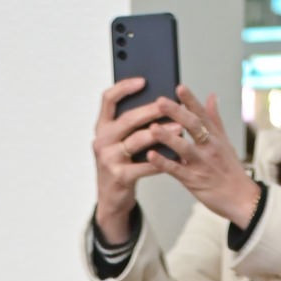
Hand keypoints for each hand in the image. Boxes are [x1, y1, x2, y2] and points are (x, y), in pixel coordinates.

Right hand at [92, 77, 167, 245]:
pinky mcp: (119, 177)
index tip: (143, 81)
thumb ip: (132, 123)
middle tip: (170, 104)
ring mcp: (109, 159)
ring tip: (178, 129)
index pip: (108, 99)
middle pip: (128, 119)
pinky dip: (161, 161)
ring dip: (160, 134)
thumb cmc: (121, 165)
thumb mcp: (120, 141)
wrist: (112, 199)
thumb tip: (159, 101)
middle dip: (151, 110)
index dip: (124, 87)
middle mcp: (102, 141)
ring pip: (137, 141)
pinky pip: (144, 166)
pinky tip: (176, 156)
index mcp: (102, 127)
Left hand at [145, 85, 260, 224]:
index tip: (179, 87)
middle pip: (193, 126)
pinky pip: (176, 170)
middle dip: (176, 113)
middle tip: (159, 101)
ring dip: (167, 137)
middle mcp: (209, 147)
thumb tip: (211, 96)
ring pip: (183, 147)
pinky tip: (150, 155)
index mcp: (215, 136)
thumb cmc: (230, 170)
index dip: (190, 100)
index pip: (202, 113)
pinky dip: (163, 163)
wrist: (241, 199)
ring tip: (152, 127)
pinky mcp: (193, 180)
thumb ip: (214, 119)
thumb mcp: (225, 141)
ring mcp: (201, 163)